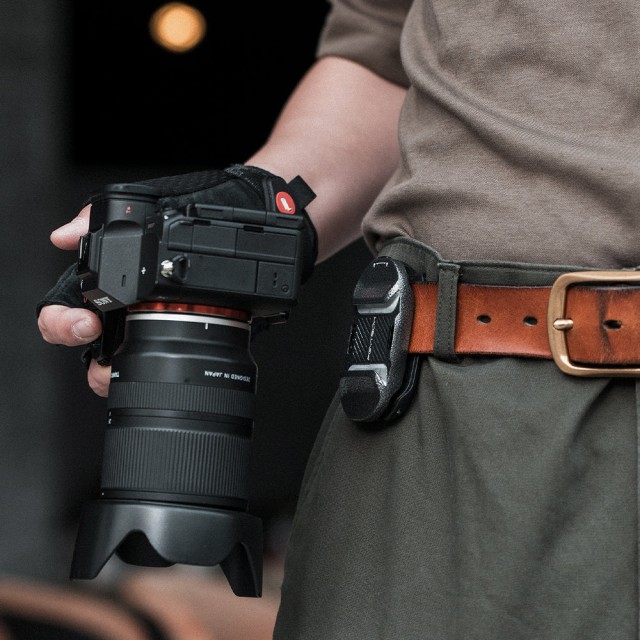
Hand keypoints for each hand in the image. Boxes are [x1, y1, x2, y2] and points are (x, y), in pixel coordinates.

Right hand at [37, 165, 316, 398]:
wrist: (249, 209)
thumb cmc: (197, 203)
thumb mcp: (148, 203)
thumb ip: (100, 216)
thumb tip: (63, 236)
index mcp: (111, 277)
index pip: (66, 307)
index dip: (61, 321)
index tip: (84, 322)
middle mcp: (127, 305)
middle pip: (89, 345)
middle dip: (89, 353)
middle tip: (101, 339)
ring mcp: (155, 321)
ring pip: (123, 360)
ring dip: (120, 370)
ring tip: (133, 362)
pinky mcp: (191, 328)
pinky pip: (169, 356)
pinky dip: (163, 363)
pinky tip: (172, 357)